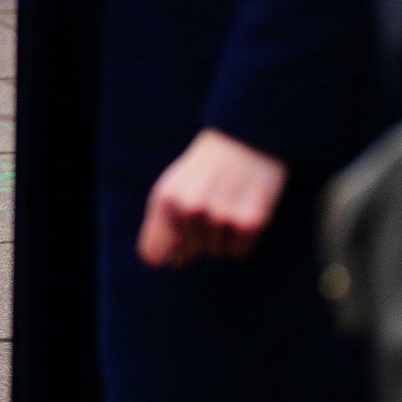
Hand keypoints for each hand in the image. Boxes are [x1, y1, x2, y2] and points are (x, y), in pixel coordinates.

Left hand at [138, 130, 287, 266]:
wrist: (247, 136)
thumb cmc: (208, 166)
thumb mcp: (175, 185)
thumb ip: (166, 223)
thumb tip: (177, 264)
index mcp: (165, 198)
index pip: (152, 254)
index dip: (167, 253)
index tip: (178, 246)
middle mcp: (190, 209)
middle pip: (192, 255)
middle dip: (202, 238)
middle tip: (214, 205)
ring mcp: (220, 216)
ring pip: (218, 254)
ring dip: (225, 237)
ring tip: (229, 203)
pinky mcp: (249, 222)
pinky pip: (241, 252)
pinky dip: (245, 239)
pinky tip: (246, 210)